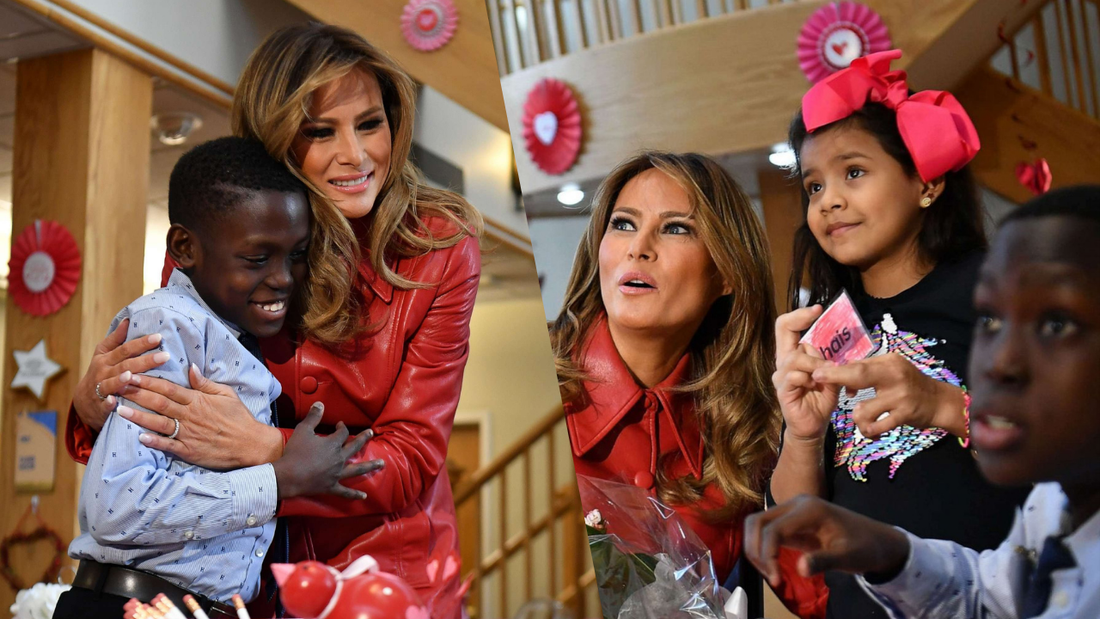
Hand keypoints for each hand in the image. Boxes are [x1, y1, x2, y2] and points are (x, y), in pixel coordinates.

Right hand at [74, 319, 170, 431]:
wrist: (84, 401)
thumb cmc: (100, 372)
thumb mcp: (103, 354)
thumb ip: (116, 339)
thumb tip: (128, 319)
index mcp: (106, 359)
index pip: (126, 349)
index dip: (141, 343)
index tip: (158, 336)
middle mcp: (103, 372)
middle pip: (126, 365)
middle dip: (145, 361)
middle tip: (165, 356)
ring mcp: (101, 388)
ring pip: (113, 383)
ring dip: (121, 380)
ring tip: (133, 375)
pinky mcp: (100, 405)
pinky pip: (104, 404)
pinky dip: (108, 403)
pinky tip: (114, 401)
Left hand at [119, 363, 282, 468]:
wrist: (251, 444)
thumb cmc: (239, 418)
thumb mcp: (226, 394)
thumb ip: (205, 383)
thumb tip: (190, 367)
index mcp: (198, 400)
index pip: (168, 388)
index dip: (148, 380)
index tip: (131, 373)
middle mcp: (191, 415)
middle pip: (159, 403)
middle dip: (137, 394)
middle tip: (118, 386)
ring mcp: (189, 434)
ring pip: (159, 423)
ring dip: (138, 416)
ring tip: (119, 410)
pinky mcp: (190, 451)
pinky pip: (168, 446)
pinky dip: (154, 441)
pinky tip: (139, 438)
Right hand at [272, 402, 383, 499]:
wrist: (288, 476)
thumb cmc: (295, 453)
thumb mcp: (302, 430)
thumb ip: (313, 417)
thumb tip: (321, 403)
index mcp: (333, 444)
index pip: (342, 433)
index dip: (342, 427)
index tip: (339, 425)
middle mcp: (339, 458)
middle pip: (355, 447)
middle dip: (363, 439)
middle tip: (371, 434)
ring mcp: (337, 474)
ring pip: (357, 469)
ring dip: (370, 466)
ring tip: (382, 464)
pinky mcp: (331, 486)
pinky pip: (345, 492)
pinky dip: (354, 495)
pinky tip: (364, 497)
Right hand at [744, 495, 909, 587]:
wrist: (878, 540)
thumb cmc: (865, 547)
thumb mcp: (849, 557)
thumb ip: (824, 561)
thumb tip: (800, 569)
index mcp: (809, 510)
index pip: (773, 529)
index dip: (768, 555)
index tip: (777, 581)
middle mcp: (795, 505)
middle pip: (757, 522)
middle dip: (756, 551)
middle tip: (771, 577)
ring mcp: (792, 511)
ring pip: (757, 524)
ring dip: (756, 549)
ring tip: (771, 573)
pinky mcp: (791, 522)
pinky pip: (766, 530)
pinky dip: (763, 548)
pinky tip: (773, 566)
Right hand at [773, 306, 840, 442]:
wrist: (813, 426)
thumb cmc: (820, 399)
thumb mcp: (830, 375)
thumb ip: (829, 362)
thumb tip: (832, 354)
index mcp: (794, 354)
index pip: (787, 327)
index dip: (799, 314)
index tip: (817, 308)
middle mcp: (783, 361)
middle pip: (783, 330)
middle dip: (800, 320)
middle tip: (818, 319)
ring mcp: (780, 375)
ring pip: (796, 356)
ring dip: (816, 364)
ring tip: (825, 376)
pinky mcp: (782, 389)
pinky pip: (794, 375)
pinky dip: (808, 379)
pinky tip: (814, 387)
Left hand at [811, 354, 964, 438]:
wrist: (939, 401)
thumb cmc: (909, 384)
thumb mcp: (892, 371)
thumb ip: (868, 374)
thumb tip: (845, 385)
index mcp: (890, 362)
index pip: (858, 364)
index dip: (836, 370)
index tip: (817, 371)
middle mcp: (894, 375)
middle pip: (859, 375)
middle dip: (836, 377)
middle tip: (817, 378)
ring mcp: (900, 396)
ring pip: (864, 409)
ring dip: (857, 418)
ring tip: (862, 420)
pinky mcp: (905, 414)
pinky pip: (878, 426)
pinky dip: (870, 430)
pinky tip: (871, 431)